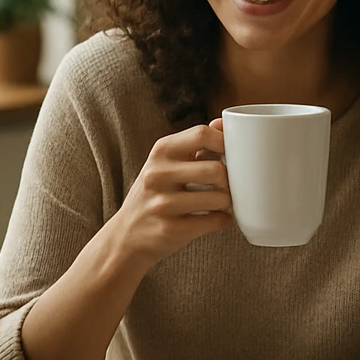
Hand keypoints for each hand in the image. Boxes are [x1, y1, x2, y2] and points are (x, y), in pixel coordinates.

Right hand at [106, 120, 231, 268]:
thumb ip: (193, 144)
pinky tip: (216, 219)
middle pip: (216, 169)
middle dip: (231, 181)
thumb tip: (223, 123)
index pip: (202, 134)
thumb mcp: (165, 163)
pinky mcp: (170, 229)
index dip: (226, 143)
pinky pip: (215, 222)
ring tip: (222, 204)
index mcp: (161, 151)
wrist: (126, 236)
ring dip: (228, 203)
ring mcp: (162, 203)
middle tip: (229, 187)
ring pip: (219, 198)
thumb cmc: (155, 194)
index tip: (234, 154)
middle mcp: (157, 174)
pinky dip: (222, 220)